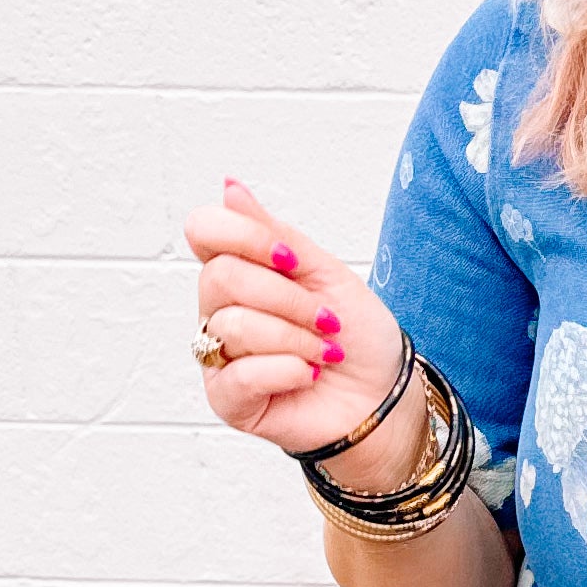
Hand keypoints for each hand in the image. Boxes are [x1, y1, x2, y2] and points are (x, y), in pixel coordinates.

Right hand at [181, 175, 399, 456]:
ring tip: (325, 353)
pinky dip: (289, 372)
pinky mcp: (227, 399)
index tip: (293, 259)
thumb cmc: (355, 335)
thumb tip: (229, 187)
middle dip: (288, 299)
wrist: (383, 394)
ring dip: (296, 339)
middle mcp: (218, 310)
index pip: (203, 230)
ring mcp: (218, 355)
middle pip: (221, 277)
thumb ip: (274, 234)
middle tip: (328, 320)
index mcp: (239, 270)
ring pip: (233, 326)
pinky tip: (310, 376)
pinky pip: (240, 375)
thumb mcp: (324, 273)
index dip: (244, 236)